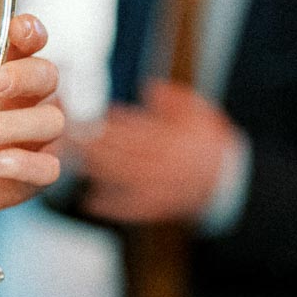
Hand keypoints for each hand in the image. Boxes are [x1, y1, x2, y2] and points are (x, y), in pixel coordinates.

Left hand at [0, 12, 63, 229]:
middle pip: (48, 75)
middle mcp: (15, 99)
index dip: (31, 31)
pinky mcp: (22, 177)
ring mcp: (22, 138)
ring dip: (11, 126)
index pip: (28, 40)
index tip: (19, 30)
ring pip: (51, 121)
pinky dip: (19, 164)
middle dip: (24, 76)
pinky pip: (46, 168)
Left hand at [80, 80, 238, 222]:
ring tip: (68, 160)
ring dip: (92, 169)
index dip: (108, 123)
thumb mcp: (201, 112)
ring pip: (121, 177)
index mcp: (172, 138)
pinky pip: (131, 208)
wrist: (232, 184)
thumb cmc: (212, 144)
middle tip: (64, 134)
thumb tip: (149, 88)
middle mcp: (163, 163)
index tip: (85, 116)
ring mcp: (159, 187)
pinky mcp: (159, 208)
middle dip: (91, 143)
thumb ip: (176, 100)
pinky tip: (88, 201)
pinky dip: (110, 206)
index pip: (134, 128)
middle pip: (120, 152)